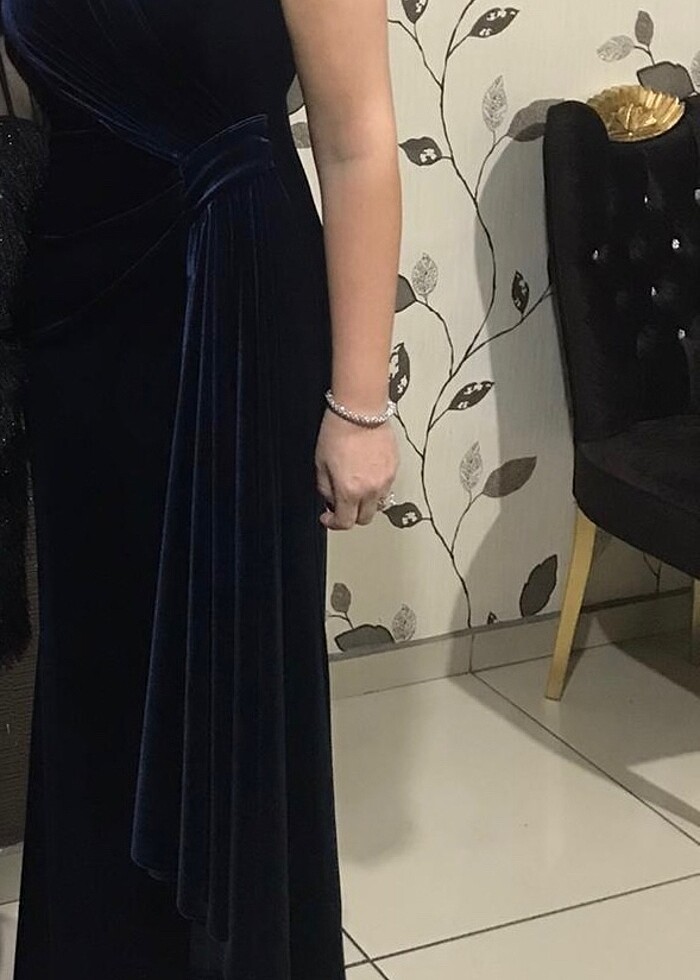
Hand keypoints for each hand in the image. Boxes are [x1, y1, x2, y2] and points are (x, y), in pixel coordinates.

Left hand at [315, 409, 398, 529]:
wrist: (360, 409)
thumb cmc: (339, 430)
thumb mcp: (321, 463)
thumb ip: (325, 487)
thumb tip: (330, 498)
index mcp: (350, 490)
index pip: (345, 522)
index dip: (333, 523)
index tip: (328, 518)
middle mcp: (371, 489)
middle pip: (364, 518)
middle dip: (351, 514)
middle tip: (341, 504)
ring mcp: (386, 479)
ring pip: (378, 504)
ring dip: (366, 502)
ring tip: (356, 487)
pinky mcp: (395, 468)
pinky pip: (386, 486)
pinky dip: (376, 487)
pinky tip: (366, 473)